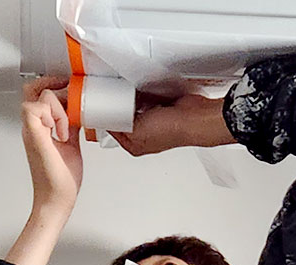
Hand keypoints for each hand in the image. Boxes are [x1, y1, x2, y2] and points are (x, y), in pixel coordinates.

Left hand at [22, 76, 82, 217]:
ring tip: (76, 118)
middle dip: (56, 89)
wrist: (58, 201)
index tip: (61, 124)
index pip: (37, 98)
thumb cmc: (52, 183)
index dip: (52, 106)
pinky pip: (68, 117)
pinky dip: (76, 114)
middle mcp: (39, 127)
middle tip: (72, 95)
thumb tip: (38, 106)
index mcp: (32, 128)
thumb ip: (36, 125)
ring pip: (55, 103)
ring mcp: (51, 132)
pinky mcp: (64, 139)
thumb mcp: (43, 151)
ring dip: (68, 103)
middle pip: (40, 94)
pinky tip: (82, 123)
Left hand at [110, 94, 234, 155]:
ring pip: (135, 106)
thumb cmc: (172, 130)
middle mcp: (144, 134)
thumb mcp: (135, 131)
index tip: (100, 104)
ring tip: (130, 90)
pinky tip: (144, 88)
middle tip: (113, 93)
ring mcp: (154, 120)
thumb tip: (109, 117)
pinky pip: (147, 97)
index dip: (107, 117)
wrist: (195, 117)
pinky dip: (144, 92)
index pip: (113, 129)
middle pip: (123, 117)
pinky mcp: (162, 107)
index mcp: (134, 145)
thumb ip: (119, 125)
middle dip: (119, 105)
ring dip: (132, 97)